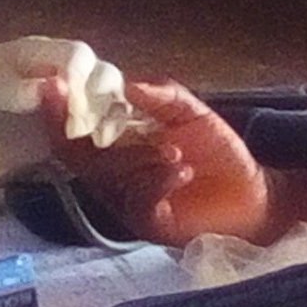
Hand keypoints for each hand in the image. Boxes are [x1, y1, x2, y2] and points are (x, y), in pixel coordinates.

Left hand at [0, 37, 141, 185]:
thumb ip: (14, 88)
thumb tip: (56, 89)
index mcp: (38, 54)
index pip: (78, 57)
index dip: (83, 80)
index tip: (69, 110)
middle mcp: (59, 75)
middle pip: (104, 76)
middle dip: (101, 101)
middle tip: (75, 131)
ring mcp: (63, 106)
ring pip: (109, 101)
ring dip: (113, 117)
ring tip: (97, 142)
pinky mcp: (61, 136)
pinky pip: (97, 129)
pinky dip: (109, 134)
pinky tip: (103, 147)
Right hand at [46, 78, 278, 245]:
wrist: (254, 197)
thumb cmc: (219, 155)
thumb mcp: (192, 114)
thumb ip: (162, 95)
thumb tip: (126, 84)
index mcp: (117, 145)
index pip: (75, 130)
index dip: (59, 110)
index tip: (51, 83)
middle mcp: (114, 175)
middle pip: (79, 155)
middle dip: (78, 129)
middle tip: (97, 110)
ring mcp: (129, 201)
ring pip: (110, 177)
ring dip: (138, 158)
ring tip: (175, 150)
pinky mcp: (149, 223)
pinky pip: (140, 201)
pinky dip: (158, 181)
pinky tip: (182, 170)